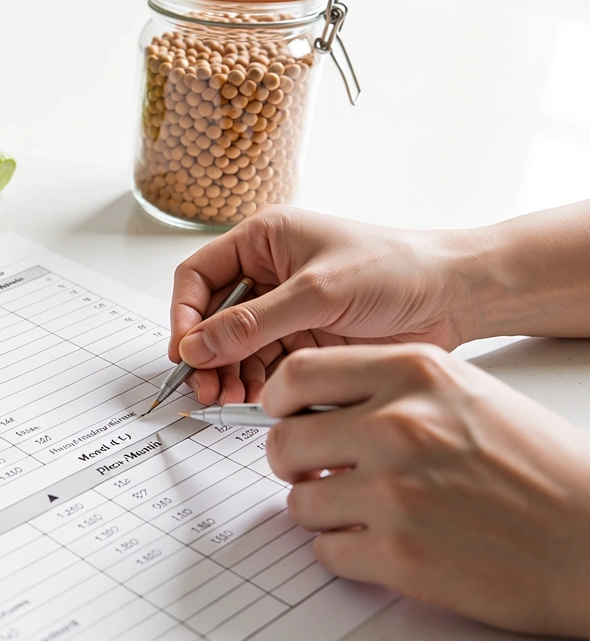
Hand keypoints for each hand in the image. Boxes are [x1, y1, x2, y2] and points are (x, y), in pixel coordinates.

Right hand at [169, 206, 473, 404]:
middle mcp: (268, 272)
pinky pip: (265, 364)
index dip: (185, 315)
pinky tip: (255, 400)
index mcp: (263, 240)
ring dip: (228, 374)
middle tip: (204, 389)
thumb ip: (253, 323)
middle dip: (205, 354)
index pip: (199, 276)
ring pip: (236, 346)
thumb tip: (198, 345)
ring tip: (228, 400)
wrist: (457, 294)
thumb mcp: (317, 293)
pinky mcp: (305, 338)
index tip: (185, 352)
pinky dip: (255, 383)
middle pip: (213, 317)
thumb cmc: (397, 268)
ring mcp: (286, 308)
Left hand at [263, 343, 589, 638]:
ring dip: (323, 512)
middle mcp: (398, 425)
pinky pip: (326, 551)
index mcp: (415, 373)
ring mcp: (395, 491)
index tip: (282, 416)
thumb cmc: (541, 469)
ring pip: (299, 502)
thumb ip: (390, 390)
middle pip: (284, 442)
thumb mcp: (466, 393)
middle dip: (293, 463)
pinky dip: (345, 553)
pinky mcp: (399, 554)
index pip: (297, 375)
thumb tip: (316, 404)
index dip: (278, 402)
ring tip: (367, 512)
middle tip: (316, 472)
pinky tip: (384, 544)